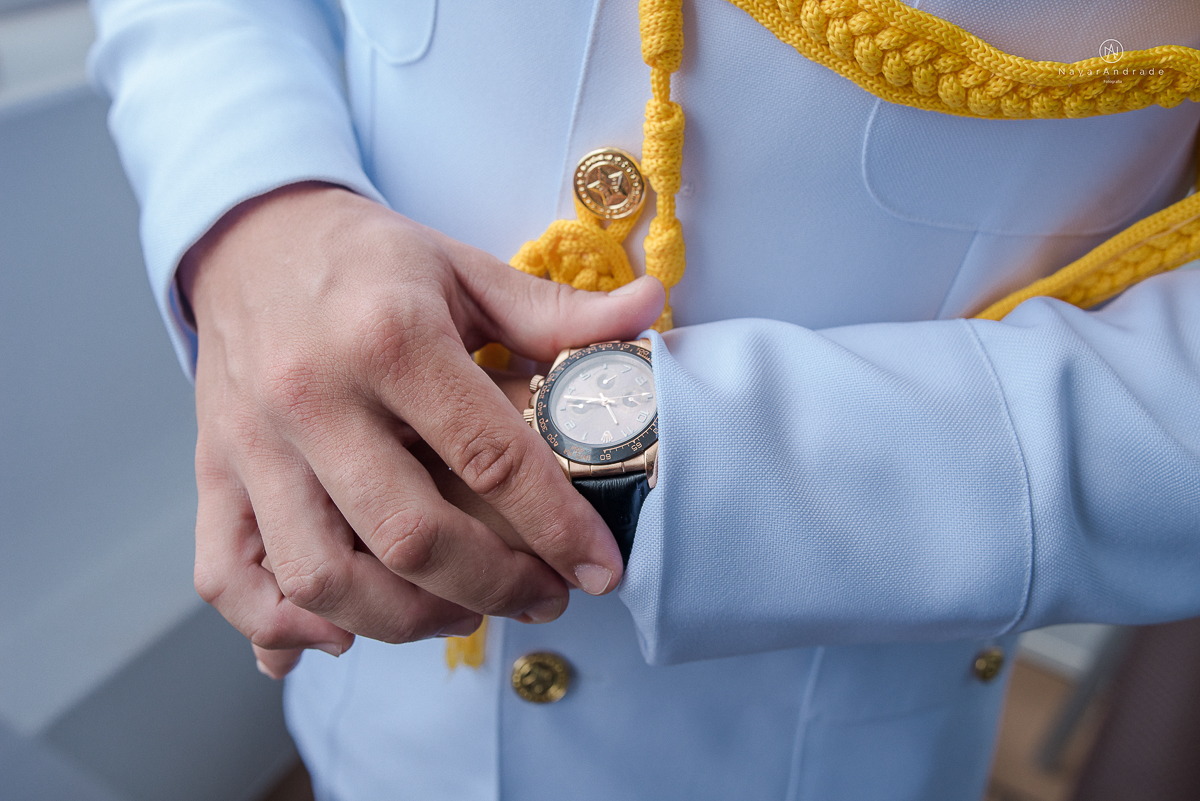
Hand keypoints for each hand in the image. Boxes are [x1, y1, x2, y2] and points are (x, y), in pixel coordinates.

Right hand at [180, 182, 664, 677]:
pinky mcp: (214, 471)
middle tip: (545, 596)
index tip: (600, 570)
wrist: (249, 235)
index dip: (556, 525)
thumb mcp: (464, 268)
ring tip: (463, 612)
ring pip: (321, 576)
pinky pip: (229, 576)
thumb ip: (554, 311)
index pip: (490, 455)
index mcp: (390, 337)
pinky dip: (282, 626)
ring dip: (405, 620)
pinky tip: (342, 631)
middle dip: (494, 587)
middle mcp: (313, 396)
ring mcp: (255, 442)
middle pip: (409, 536)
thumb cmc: (368, 260)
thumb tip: (650, 311)